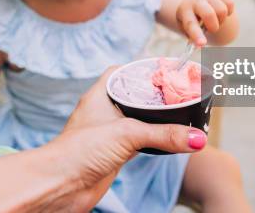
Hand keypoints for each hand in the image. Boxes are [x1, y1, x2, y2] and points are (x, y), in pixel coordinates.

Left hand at [57, 67, 207, 210]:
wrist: (58, 186)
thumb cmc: (77, 153)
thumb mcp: (127, 135)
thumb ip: (164, 134)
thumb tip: (196, 138)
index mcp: (100, 95)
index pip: (122, 72)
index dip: (142, 69)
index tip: (164, 69)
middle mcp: (104, 111)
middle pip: (134, 95)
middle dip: (155, 95)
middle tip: (179, 91)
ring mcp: (108, 133)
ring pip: (138, 119)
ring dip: (156, 118)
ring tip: (178, 112)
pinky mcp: (114, 153)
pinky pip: (138, 141)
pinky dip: (153, 139)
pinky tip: (166, 139)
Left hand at [176, 0, 234, 45]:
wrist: (193, 1)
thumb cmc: (191, 19)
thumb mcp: (186, 28)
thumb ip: (193, 37)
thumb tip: (199, 46)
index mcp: (184, 10)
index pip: (191, 24)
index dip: (197, 35)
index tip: (202, 44)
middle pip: (209, 14)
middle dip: (214, 26)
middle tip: (211, 28)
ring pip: (222, 11)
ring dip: (221, 20)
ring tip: (214, 19)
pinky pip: (230, 4)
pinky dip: (228, 12)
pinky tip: (219, 12)